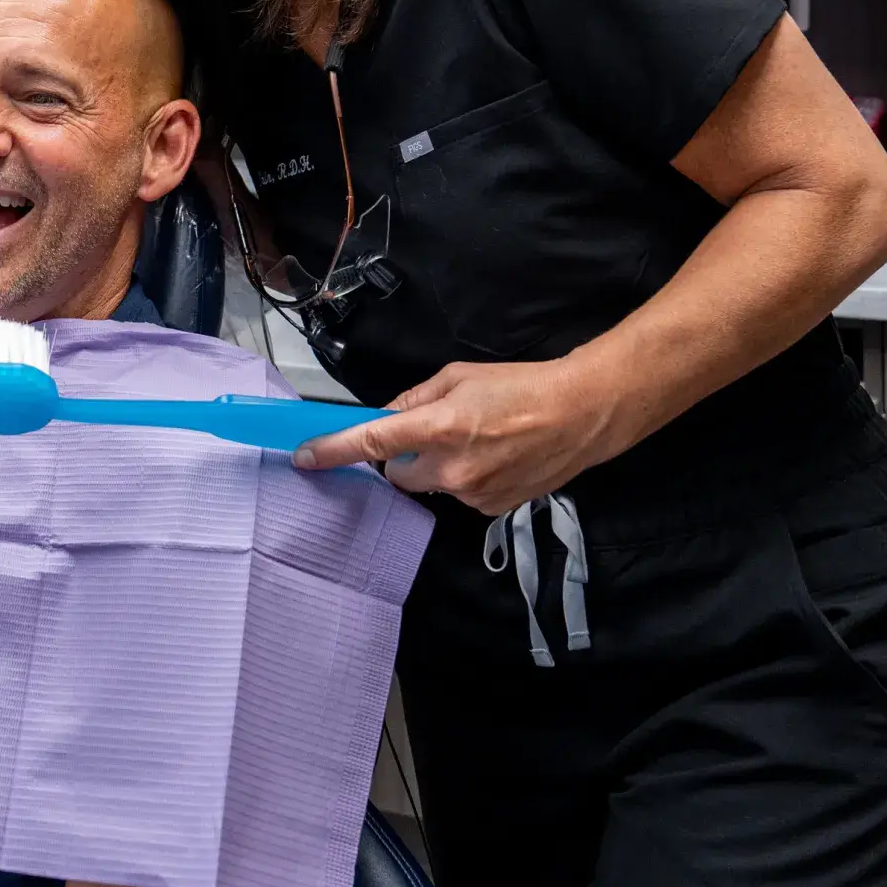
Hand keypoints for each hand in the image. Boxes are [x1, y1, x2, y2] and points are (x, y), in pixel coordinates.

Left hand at [292, 359, 612, 514]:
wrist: (582, 414)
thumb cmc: (520, 385)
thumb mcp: (459, 376)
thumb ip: (414, 398)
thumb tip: (384, 416)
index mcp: (440, 427)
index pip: (372, 442)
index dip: (333, 450)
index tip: (304, 458)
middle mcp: (451, 468)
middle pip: (397, 473)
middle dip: (402, 456)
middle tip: (433, 432)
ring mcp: (472, 495)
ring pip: (430, 485)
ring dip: (438, 467)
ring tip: (478, 441)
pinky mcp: (491, 510)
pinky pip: (459, 496)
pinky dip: (465, 479)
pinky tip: (495, 459)